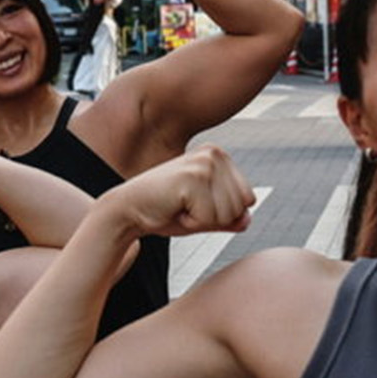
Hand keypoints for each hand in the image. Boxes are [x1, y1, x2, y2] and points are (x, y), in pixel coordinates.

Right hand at [98, 147, 254, 239]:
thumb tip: (247, 219)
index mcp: (219, 156)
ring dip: (202, 221)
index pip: (248, 199)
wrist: (128, 210)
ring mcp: (203, 164)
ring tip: (179, 207)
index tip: (195, 205)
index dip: (222, 214)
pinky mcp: (192, 178)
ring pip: (227, 214)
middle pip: (241, 206)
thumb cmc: (164, 211)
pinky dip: (191, 223)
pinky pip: (209, 218)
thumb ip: (228, 218)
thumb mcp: (203, 216)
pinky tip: (173, 208)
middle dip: (214, 218)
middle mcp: (214, 154)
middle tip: (185, 207)